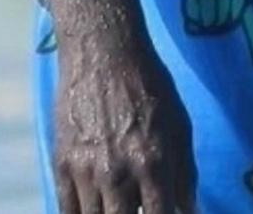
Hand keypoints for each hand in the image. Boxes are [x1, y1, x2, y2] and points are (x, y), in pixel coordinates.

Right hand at [53, 37, 196, 213]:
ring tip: (121, 205)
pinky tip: (94, 210)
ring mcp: (86, 172)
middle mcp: (118, 173)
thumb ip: (185, 173)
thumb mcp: (179, 124)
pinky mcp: (61, 166)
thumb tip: (191, 210)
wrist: (103, 53)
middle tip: (138, 207)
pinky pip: (65, 212)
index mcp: (153, 162)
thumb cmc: (149, 86)